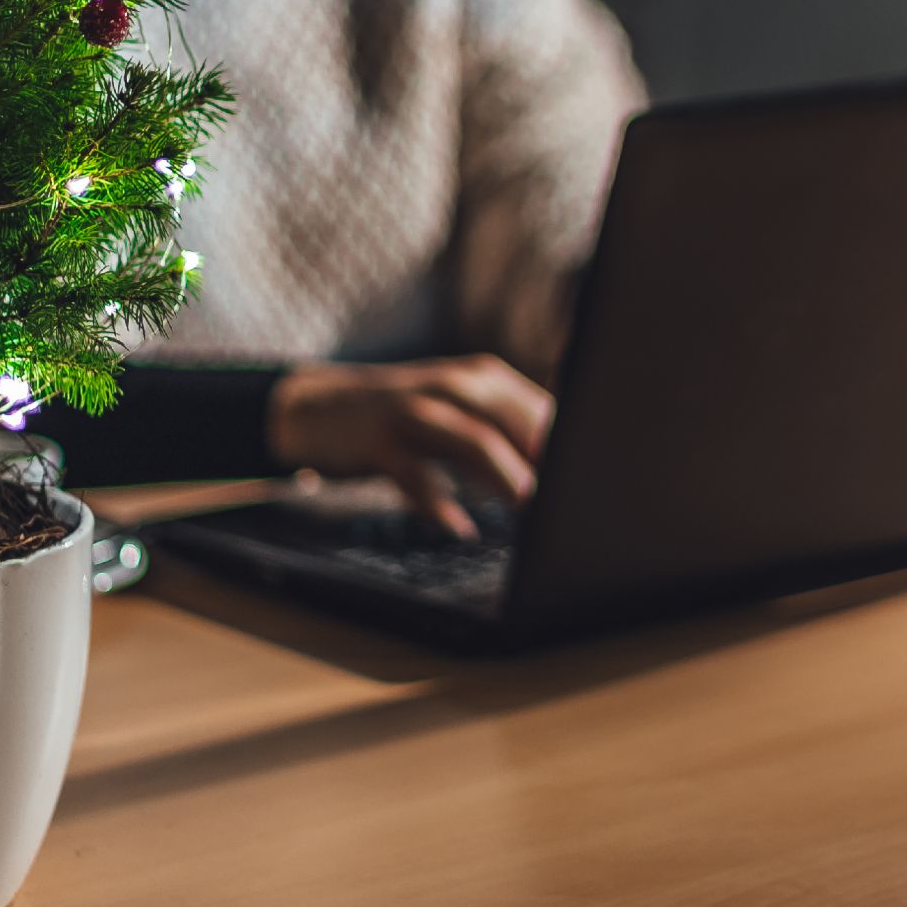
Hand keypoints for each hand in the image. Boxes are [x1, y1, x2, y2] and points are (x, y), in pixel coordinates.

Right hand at [266, 354, 553, 538]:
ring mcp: (414, 411)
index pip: (538, 408)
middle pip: (513, 419)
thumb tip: (556, 472)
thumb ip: (503, 436)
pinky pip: (415, 473)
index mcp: (481, 378)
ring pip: (472, 439)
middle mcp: (452, 386)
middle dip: (544, 457)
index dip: (565, 443)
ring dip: (505, 473)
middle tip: (568, 496)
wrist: (318, 408)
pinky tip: (460, 527)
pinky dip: (439, 502)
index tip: (588, 476)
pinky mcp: (379, 440)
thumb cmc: (405, 419)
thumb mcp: (457, 416)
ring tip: (529, 505)